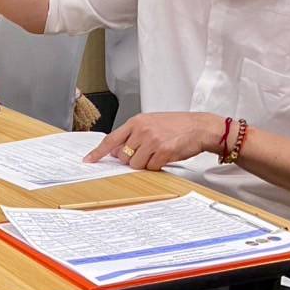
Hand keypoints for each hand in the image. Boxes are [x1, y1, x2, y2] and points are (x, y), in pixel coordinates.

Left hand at [86, 112, 227, 170]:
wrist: (200, 127)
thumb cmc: (177, 126)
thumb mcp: (151, 123)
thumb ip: (134, 135)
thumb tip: (117, 152)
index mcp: (137, 122)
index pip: (111, 139)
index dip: (98, 152)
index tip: (89, 160)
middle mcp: (142, 130)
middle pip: (124, 156)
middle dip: (133, 159)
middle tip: (147, 152)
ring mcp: (153, 141)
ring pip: (136, 164)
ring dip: (146, 163)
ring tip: (158, 153)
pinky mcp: (164, 151)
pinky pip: (152, 167)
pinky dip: (157, 166)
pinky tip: (166, 156)